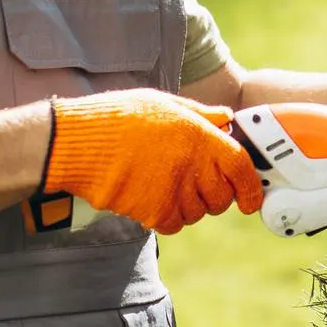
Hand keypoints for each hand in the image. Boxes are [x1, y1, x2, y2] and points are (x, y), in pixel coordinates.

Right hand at [42, 89, 264, 233]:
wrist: (75, 142)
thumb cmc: (116, 118)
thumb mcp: (164, 103)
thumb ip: (200, 115)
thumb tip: (226, 119)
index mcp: (198, 134)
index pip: (240, 167)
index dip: (251, 187)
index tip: (252, 199)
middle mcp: (191, 164)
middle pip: (221, 198)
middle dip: (214, 196)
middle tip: (195, 185)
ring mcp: (172, 190)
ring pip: (197, 213)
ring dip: (188, 206)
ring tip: (162, 184)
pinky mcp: (152, 211)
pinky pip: (173, 224)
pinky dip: (166, 217)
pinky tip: (149, 197)